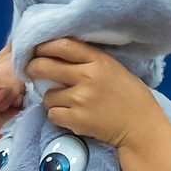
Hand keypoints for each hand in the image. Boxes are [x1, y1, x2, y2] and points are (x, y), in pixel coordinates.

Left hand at [23, 38, 163, 150]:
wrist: (140, 125)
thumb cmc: (127, 95)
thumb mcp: (111, 68)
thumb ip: (87, 59)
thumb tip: (56, 52)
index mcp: (98, 60)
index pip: (62, 46)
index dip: (44, 46)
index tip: (35, 49)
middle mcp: (88, 77)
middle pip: (45, 67)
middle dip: (33, 68)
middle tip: (31, 71)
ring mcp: (81, 99)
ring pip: (47, 95)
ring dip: (52, 99)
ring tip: (68, 102)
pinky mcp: (77, 119)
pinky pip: (52, 114)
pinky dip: (58, 115)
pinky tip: (72, 115)